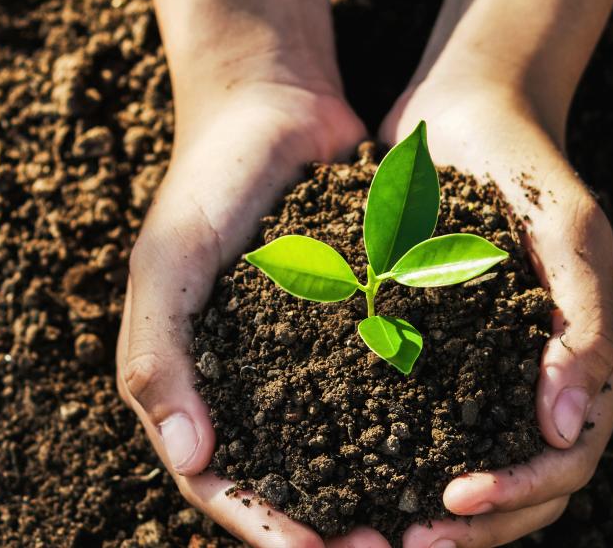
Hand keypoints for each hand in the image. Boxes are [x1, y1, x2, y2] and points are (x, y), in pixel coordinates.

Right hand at [116, 82, 390, 547]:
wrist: (271, 107)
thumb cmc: (206, 183)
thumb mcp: (168, 263)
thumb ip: (159, 357)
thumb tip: (192, 462)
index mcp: (192, 386)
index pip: (220, 484)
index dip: (266, 527)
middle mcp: (249, 387)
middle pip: (286, 484)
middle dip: (330, 529)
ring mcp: (303, 363)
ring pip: (339, 451)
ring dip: (375, 493)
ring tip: (426, 521)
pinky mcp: (354, 331)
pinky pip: (380, 391)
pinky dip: (408, 427)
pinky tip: (453, 447)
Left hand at [381, 81, 612, 547]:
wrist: (468, 116)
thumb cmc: (524, 167)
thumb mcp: (567, 230)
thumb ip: (584, 322)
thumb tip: (568, 427)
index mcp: (600, 356)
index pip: (569, 457)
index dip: (518, 493)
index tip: (450, 501)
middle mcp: (558, 376)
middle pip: (533, 484)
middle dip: (480, 525)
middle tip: (408, 544)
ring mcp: (508, 371)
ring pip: (489, 469)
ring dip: (450, 515)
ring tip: (390, 532)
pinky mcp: (460, 358)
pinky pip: (444, 429)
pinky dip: (416, 463)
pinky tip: (368, 478)